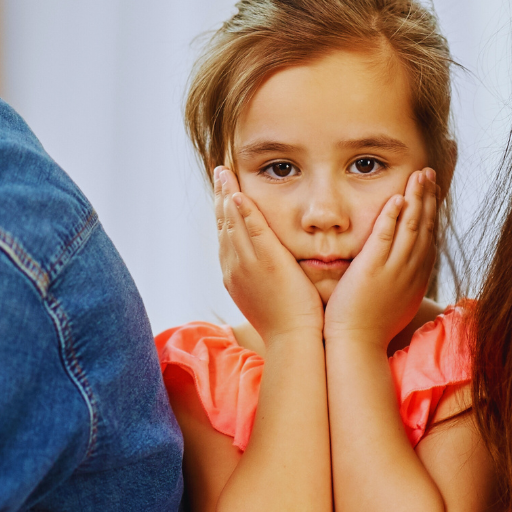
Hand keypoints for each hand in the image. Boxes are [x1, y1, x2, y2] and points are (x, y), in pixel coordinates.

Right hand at [214, 166, 326, 342]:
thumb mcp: (267, 296)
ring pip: (232, 222)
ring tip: (223, 172)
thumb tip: (268, 268)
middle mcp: (234, 267)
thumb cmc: (287, 322)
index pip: (225, 235)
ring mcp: (248, 264)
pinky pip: (252, 230)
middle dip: (219, 196)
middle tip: (219, 172)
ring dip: (227, 194)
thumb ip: (264, 276)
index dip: (222, 211)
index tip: (223, 192)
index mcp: (235, 274)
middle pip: (223, 223)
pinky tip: (238, 194)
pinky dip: (243, 211)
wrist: (292, 340)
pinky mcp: (267, 261)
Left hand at [323, 168, 437, 348]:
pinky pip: (386, 236)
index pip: (429, 237)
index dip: (432, 211)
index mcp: (417, 278)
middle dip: (429, 197)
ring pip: (411, 227)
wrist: (358, 345)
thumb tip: (401, 272)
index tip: (433, 191)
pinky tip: (397, 199)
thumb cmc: (370, 327)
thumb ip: (399, 282)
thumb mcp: (395, 302)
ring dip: (417, 198)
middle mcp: (412, 271)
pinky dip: (393, 216)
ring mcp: (394, 269)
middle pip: (426, 226)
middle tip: (430, 173)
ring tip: (420, 175)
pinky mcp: (373, 269)